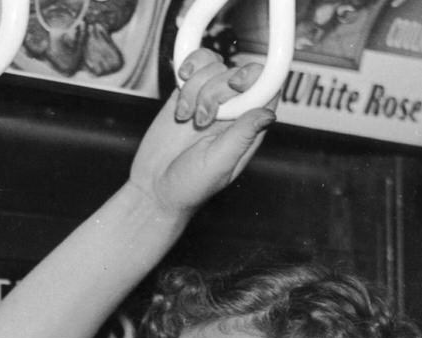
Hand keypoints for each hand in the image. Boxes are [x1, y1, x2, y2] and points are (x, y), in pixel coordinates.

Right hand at [128, 50, 277, 215]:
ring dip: (194, 87)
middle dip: (214, 91)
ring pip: (213, 67)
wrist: (153, 188)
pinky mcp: (186, 93)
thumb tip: (268, 113)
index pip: (267, 89)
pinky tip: (180, 84)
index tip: (235, 85)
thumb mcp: (219, 164)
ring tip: (185, 116)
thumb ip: (242, 136)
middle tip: (200, 121)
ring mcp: (209, 100)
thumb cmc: (189, 186)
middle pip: (236, 74)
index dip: (255, 78)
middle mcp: (232, 111)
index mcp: (247, 129)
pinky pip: (196, 65)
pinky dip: (187, 69)